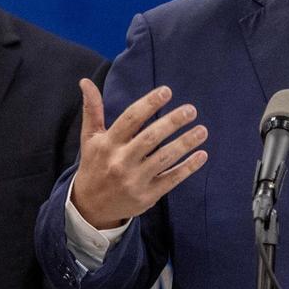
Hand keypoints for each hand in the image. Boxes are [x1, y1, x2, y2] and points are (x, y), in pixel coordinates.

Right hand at [71, 79, 207, 228]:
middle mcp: (120, 161)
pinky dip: (188, 168)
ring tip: (202, 130)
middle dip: (172, 122)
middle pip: (150, 138)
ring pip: (164, 159)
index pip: (130, 119)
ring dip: (185, 143)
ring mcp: (134, 180)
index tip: (167, 91)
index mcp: (108, 144)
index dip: (149, 104)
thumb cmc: (94, 165)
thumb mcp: (90, 138)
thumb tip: (85, 81)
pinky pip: (171, 179)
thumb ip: (92, 109)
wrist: (90, 207)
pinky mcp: (147, 196)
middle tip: (191, 110)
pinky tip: (202, 155)